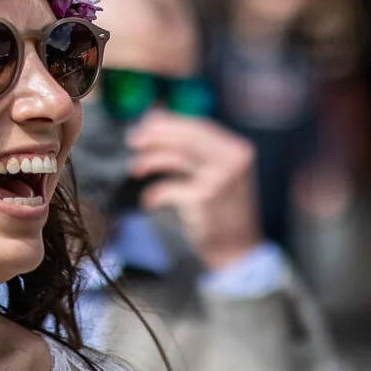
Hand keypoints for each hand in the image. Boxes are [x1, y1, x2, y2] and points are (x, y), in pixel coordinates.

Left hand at [126, 110, 262, 271]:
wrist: (238, 249)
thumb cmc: (222, 211)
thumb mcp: (219, 174)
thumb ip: (196, 150)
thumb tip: (159, 120)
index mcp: (238, 149)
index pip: (199, 125)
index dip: (170, 122)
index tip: (146, 123)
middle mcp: (233, 159)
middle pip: (186, 136)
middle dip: (155, 135)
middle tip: (132, 140)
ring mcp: (220, 177)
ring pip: (176, 157)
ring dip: (150, 160)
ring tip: (135, 169)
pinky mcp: (204, 197)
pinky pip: (168, 187)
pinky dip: (153, 193)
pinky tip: (149, 201)